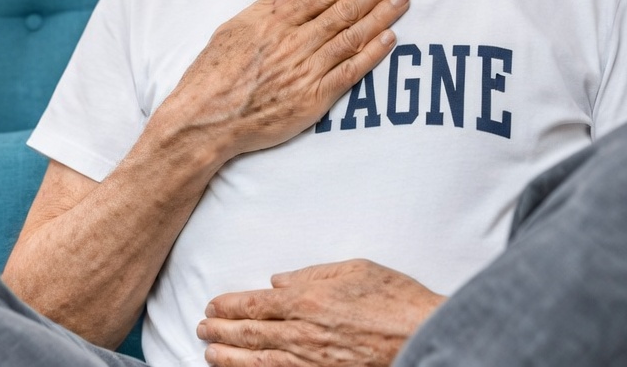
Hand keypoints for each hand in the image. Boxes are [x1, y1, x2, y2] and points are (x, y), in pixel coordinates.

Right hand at [163, 0, 411, 161]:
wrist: (205, 120)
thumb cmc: (214, 74)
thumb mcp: (234, 27)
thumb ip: (269, 5)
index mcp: (276, 21)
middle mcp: (295, 41)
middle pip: (345, 9)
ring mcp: (306, 70)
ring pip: (353, 36)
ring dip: (382, 15)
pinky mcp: (313, 99)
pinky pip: (350, 73)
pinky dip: (371, 54)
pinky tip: (390, 38)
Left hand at [196, 259, 443, 366]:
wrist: (425, 335)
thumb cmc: (395, 299)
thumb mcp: (354, 269)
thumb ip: (311, 273)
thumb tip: (277, 280)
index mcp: (308, 299)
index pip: (255, 304)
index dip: (229, 307)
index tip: (212, 307)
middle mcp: (303, 332)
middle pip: (250, 335)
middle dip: (221, 332)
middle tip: (202, 330)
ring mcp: (311, 361)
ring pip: (259, 362)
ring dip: (229, 359)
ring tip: (210, 355)